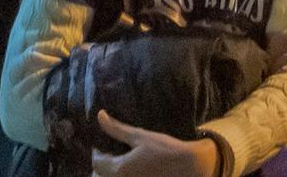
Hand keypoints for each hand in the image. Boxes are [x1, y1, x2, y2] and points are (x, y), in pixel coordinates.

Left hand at [92, 112, 219, 176]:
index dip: (98, 151)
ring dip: (112, 172)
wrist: (190, 166)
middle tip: (112, 153)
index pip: (96, 162)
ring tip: (122, 162)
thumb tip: (100, 116)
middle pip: (100, 175)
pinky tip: (133, 169)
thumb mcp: (140, 136)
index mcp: (119, 170)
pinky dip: (124, 175)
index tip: (106, 143)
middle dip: (102, 165)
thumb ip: (117, 129)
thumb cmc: (165, 149)